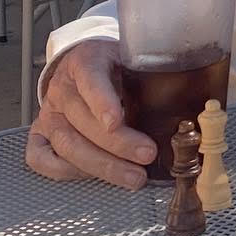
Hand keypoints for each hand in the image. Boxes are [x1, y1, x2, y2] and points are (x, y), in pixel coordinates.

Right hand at [25, 38, 154, 188]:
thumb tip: (195, 95)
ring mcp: (48, 113)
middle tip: (147, 155)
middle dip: (117, 144)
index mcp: (85, 62)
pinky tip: (95, 177)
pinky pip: (41, 158)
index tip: (117, 121)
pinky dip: (67, 172)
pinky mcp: (40, 134)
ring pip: (67, 144)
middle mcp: (62, 89)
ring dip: (102, 164)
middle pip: (82, 121)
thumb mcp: (133, 58)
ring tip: (134, 176)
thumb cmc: (115, 64)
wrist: (83, 63)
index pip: (90, 80)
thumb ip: (152, 73)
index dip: (102, 102)